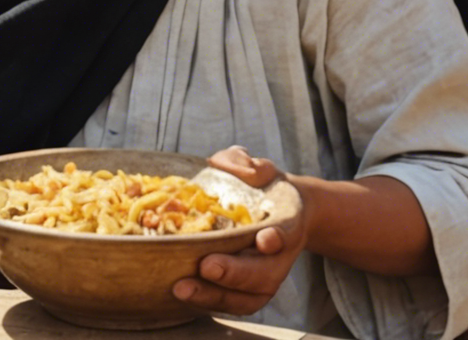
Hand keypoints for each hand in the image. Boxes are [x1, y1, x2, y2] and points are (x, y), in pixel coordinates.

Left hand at [173, 147, 307, 315]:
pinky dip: (210, 302)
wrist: (278, 212)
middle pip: (264, 274)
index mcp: (285, 224)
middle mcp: (278, 256)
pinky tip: (184, 296)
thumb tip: (243, 170)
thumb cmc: (261, 188)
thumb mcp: (255, 167)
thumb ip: (243, 162)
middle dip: (235, 273)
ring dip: (216, 295)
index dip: (275, 238)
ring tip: (182, 289)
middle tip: (206, 267)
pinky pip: (233, 304)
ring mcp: (265, 276)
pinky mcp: (247, 290)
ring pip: (248, 297)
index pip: (284, 234)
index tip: (265, 238)